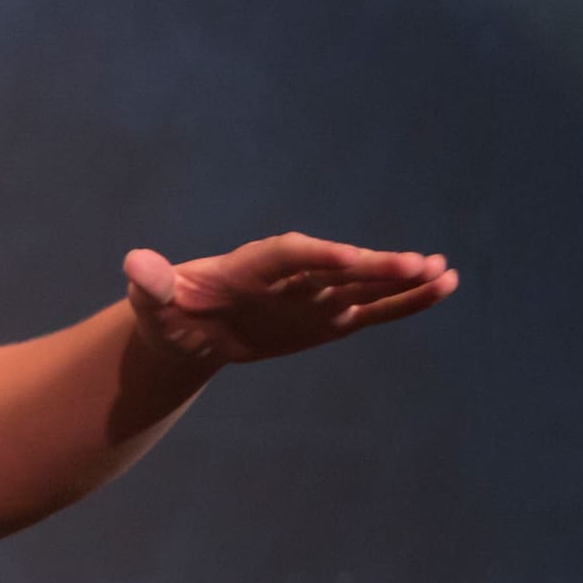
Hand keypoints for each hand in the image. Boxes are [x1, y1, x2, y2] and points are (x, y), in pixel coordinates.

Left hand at [122, 233, 457, 366]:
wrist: (186, 327)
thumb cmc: (165, 311)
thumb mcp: (150, 303)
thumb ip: (149, 284)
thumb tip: (136, 263)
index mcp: (247, 266)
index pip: (287, 255)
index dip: (317, 256)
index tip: (349, 256)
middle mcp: (287, 275)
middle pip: (335, 266)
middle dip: (374, 266)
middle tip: (420, 263)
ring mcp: (312, 295)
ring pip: (363, 286)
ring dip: (402, 281)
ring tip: (446, 274)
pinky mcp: (328, 317)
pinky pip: (371, 309)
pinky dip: (404, 302)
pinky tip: (442, 290)